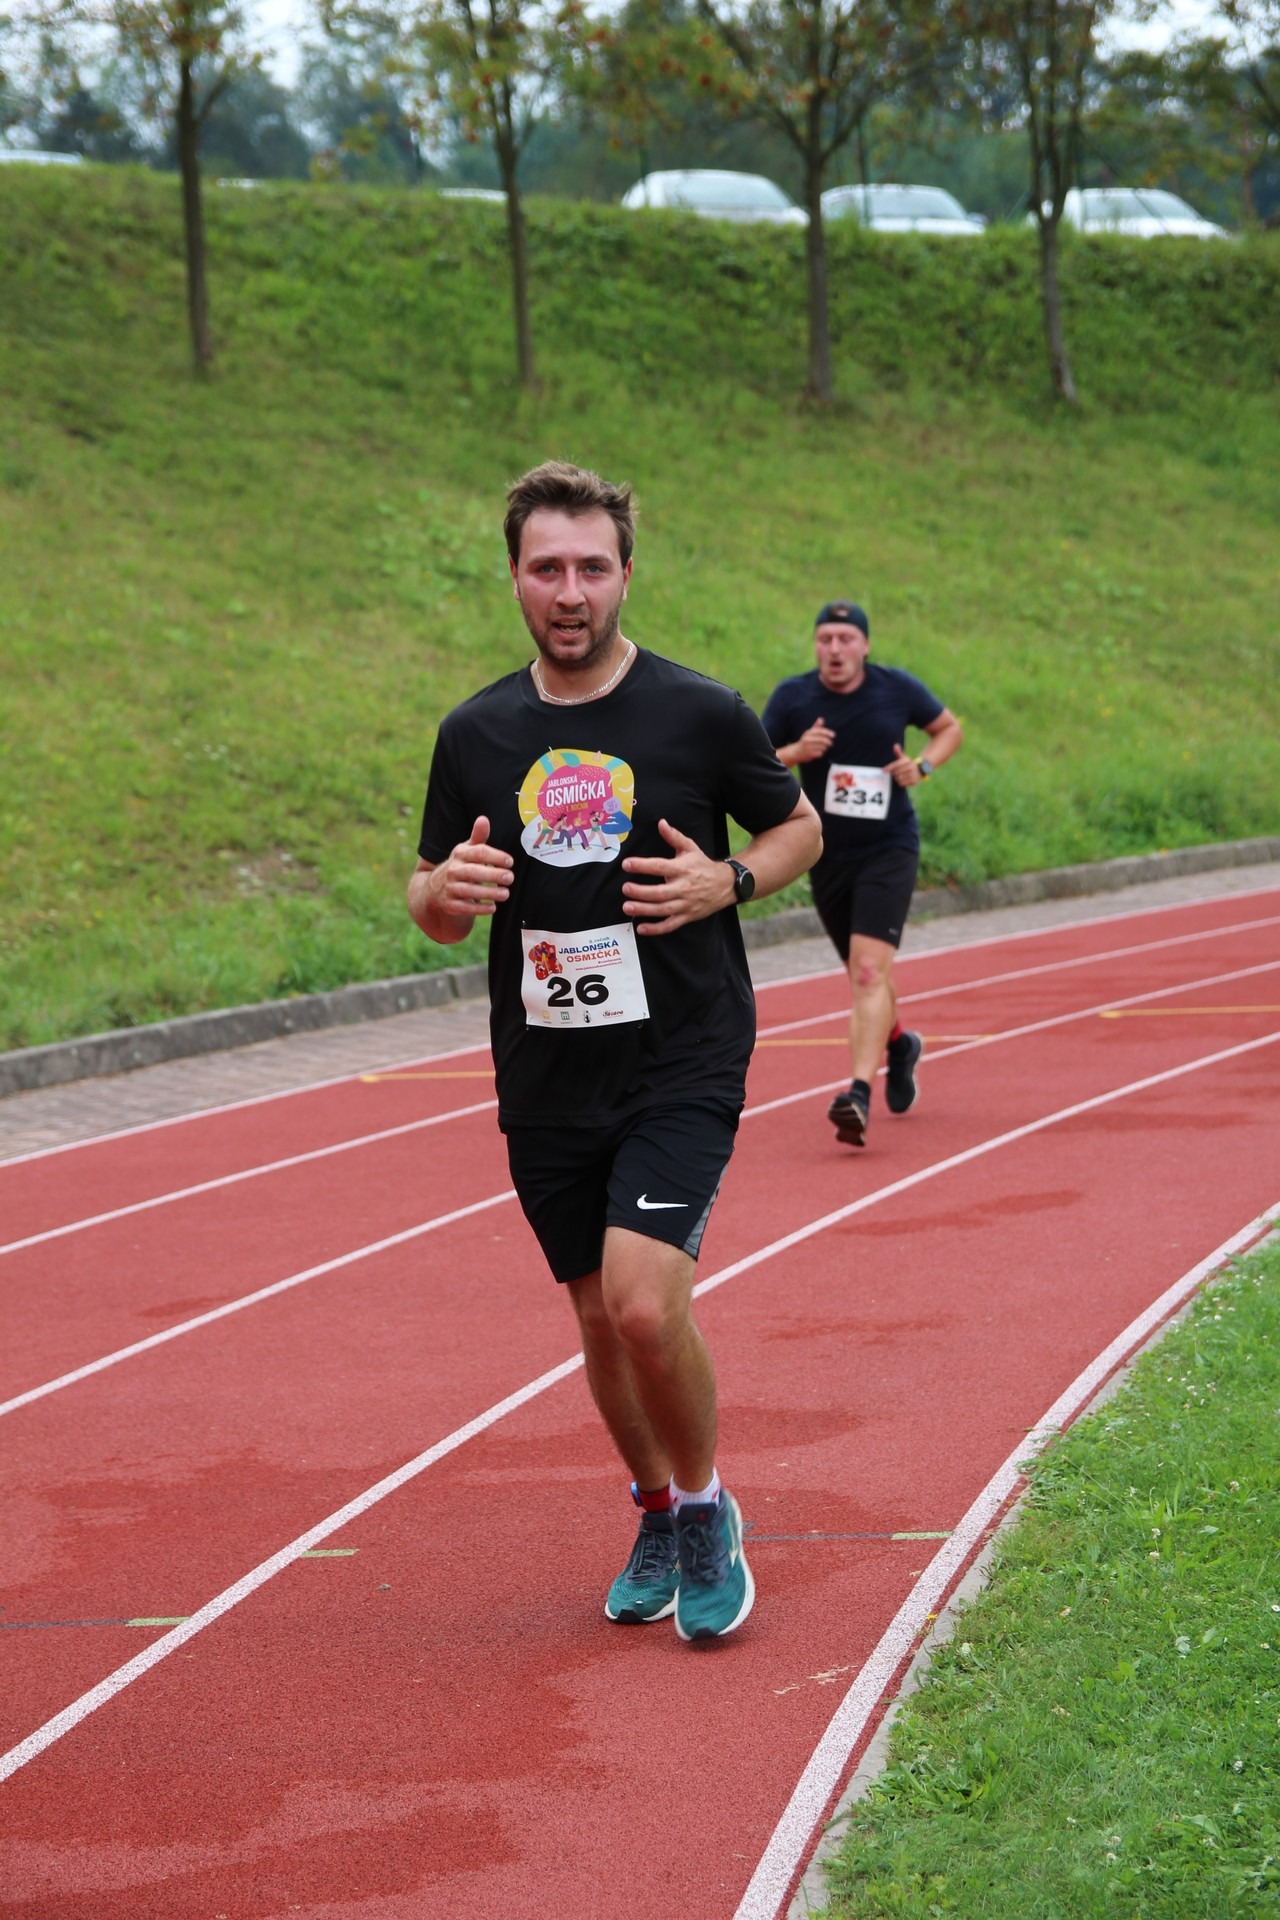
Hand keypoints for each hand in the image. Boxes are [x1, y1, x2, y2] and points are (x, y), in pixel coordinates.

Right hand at [429, 815, 513, 917]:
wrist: (434, 890)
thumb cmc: (460, 866)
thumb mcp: (466, 850)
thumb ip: (478, 837)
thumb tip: (484, 819)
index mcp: (459, 854)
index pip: (478, 853)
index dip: (495, 856)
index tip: (510, 861)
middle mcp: (452, 871)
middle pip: (473, 872)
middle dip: (493, 875)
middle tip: (510, 878)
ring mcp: (449, 888)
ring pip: (469, 891)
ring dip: (488, 893)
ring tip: (506, 893)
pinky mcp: (450, 905)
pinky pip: (465, 908)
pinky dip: (479, 909)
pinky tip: (493, 907)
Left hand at [621, 818, 732, 935]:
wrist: (726, 885)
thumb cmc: (703, 865)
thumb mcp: (690, 848)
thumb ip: (674, 836)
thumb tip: (661, 823)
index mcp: (682, 869)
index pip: (659, 867)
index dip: (642, 866)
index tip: (627, 864)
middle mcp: (684, 887)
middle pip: (659, 892)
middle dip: (641, 891)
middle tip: (625, 888)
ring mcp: (686, 904)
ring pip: (663, 910)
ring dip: (644, 910)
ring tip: (627, 907)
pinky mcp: (687, 916)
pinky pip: (670, 925)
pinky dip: (656, 929)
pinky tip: (642, 928)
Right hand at [792, 718, 834, 762]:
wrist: (796, 752)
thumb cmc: (805, 741)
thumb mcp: (809, 733)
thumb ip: (816, 726)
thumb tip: (821, 719)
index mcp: (808, 733)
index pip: (820, 731)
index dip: (827, 733)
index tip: (834, 735)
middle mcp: (807, 739)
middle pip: (822, 740)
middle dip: (828, 742)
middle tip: (830, 743)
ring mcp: (808, 747)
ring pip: (822, 747)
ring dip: (825, 748)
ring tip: (823, 748)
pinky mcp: (809, 754)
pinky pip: (820, 753)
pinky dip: (821, 753)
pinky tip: (818, 752)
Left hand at [885, 742, 920, 786]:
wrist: (920, 770)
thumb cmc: (908, 764)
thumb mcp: (904, 758)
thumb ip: (898, 752)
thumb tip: (895, 745)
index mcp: (907, 760)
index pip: (895, 764)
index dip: (889, 768)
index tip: (883, 770)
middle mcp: (910, 767)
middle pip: (895, 772)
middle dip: (893, 773)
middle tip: (895, 773)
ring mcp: (913, 774)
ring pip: (898, 779)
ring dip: (897, 778)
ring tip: (900, 775)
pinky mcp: (913, 781)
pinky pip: (902, 784)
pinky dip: (901, 782)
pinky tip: (903, 779)